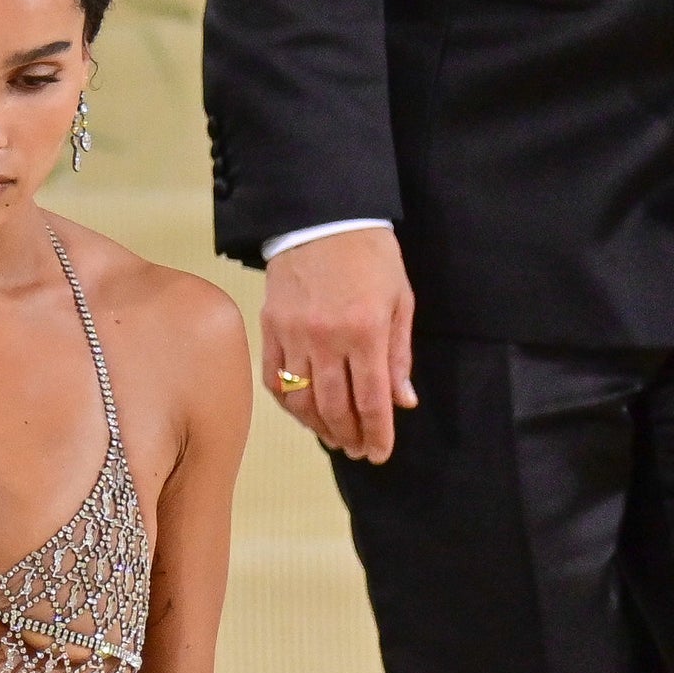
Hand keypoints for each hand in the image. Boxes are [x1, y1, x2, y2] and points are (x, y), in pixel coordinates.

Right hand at [260, 224, 416, 461]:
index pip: (372, 399)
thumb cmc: (370, 256)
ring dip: (318, 427)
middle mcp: (327, 339)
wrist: (322, 218)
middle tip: (357, 450)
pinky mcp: (270, 330)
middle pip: (334, 408)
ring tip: (333, 438)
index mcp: (366, 331)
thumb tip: (403, 401)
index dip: (377, 433)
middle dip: (348, 436)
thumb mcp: (400, 300)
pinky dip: (289, 405)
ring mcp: (294, 336)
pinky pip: (275, 380)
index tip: (379, 454)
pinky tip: (303, 413)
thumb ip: (399, 355)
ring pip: (302, 401)